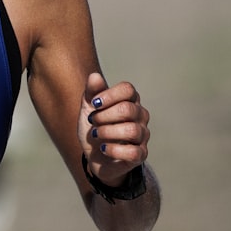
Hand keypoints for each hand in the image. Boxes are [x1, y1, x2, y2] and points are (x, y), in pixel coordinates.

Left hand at [77, 72, 149, 187]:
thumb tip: (94, 76)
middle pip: (127, 109)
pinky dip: (113, 150)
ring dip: (107, 132)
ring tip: (96, 135)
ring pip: (131, 130)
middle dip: (104, 116)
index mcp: (130, 100)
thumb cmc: (94, 126)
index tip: (93, 104)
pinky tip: (103, 148)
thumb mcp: (88, 108)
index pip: (127, 89)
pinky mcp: (140, 155)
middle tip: (92, 121)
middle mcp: (140, 116)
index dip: (109, 95)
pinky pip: (133, 152)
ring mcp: (142, 136)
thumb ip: (91, 92)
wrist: (94, 154)